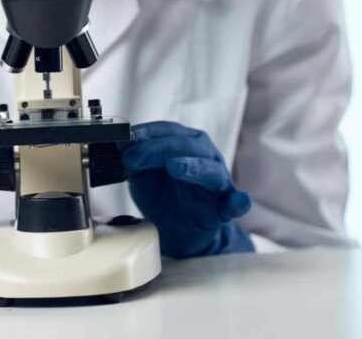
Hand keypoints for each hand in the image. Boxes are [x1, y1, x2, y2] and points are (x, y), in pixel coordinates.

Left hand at [117, 121, 254, 257]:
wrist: (174, 229)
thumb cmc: (161, 195)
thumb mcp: (141, 175)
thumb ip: (135, 158)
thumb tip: (122, 142)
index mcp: (186, 144)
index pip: (169, 131)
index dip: (148, 132)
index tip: (127, 138)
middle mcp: (205, 157)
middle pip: (188, 146)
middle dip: (158, 149)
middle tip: (133, 157)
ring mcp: (218, 182)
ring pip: (211, 170)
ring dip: (193, 167)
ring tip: (174, 167)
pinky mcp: (224, 208)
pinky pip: (235, 204)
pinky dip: (239, 202)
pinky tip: (240, 201)